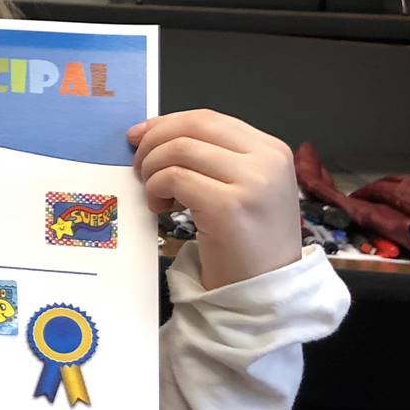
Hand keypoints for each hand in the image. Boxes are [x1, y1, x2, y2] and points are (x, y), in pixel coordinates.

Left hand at [128, 109, 300, 290]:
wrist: (267, 291)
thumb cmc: (248, 240)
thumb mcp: (243, 187)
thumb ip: (211, 157)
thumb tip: (151, 132)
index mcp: (271, 149)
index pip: (207, 118)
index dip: (166, 123)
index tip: (138, 136)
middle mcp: (267, 159)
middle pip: (191, 127)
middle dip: (153, 142)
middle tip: (139, 168)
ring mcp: (252, 182)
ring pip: (179, 149)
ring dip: (153, 169)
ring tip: (154, 194)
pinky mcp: (229, 206)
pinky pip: (174, 178)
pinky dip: (156, 188)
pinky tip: (160, 208)